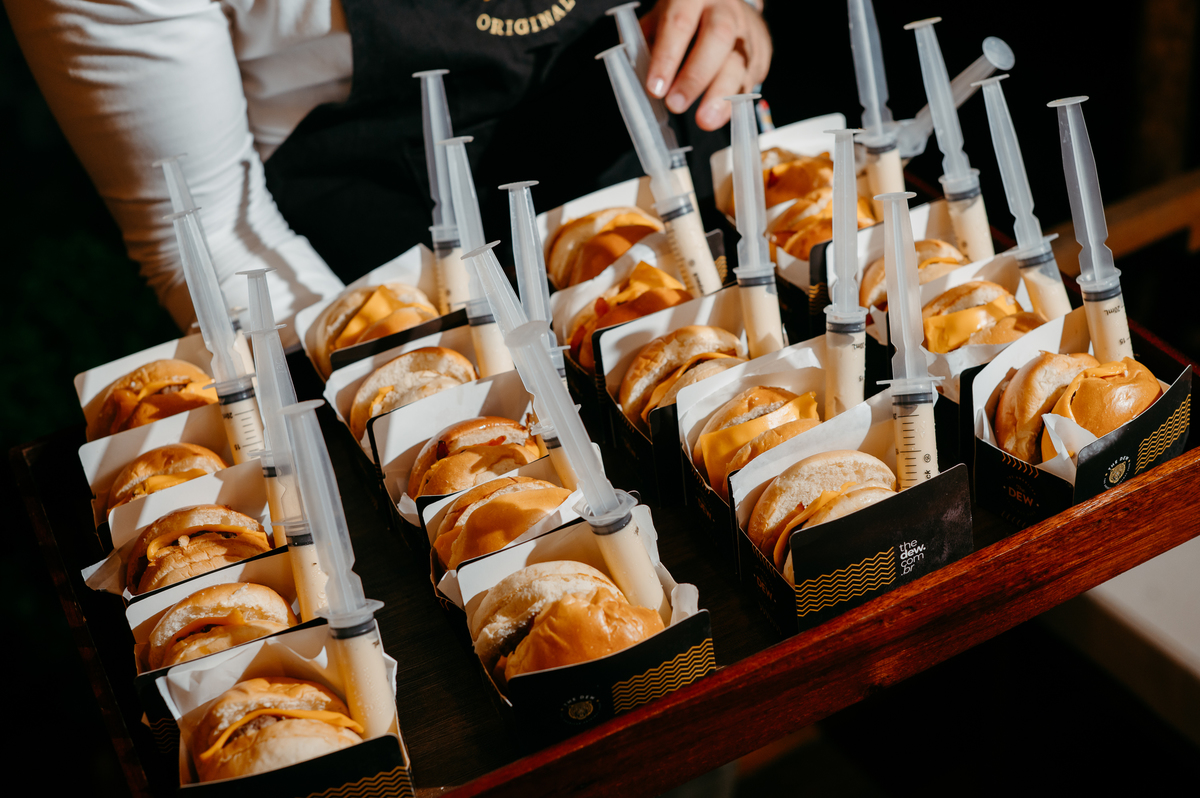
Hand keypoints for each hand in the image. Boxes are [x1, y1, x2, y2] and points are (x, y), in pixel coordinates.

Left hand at [641, 0, 771, 130]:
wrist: (726, 3)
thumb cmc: (685, 16)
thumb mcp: (660, 19)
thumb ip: (646, 45)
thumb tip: (635, 79)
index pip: (680, 24)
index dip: (666, 58)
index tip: (655, 89)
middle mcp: (725, 10)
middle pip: (718, 39)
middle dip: (695, 76)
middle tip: (675, 105)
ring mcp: (747, 31)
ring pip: (740, 62)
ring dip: (722, 97)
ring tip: (706, 121)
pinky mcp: (761, 52)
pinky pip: (751, 79)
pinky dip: (735, 101)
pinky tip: (721, 115)